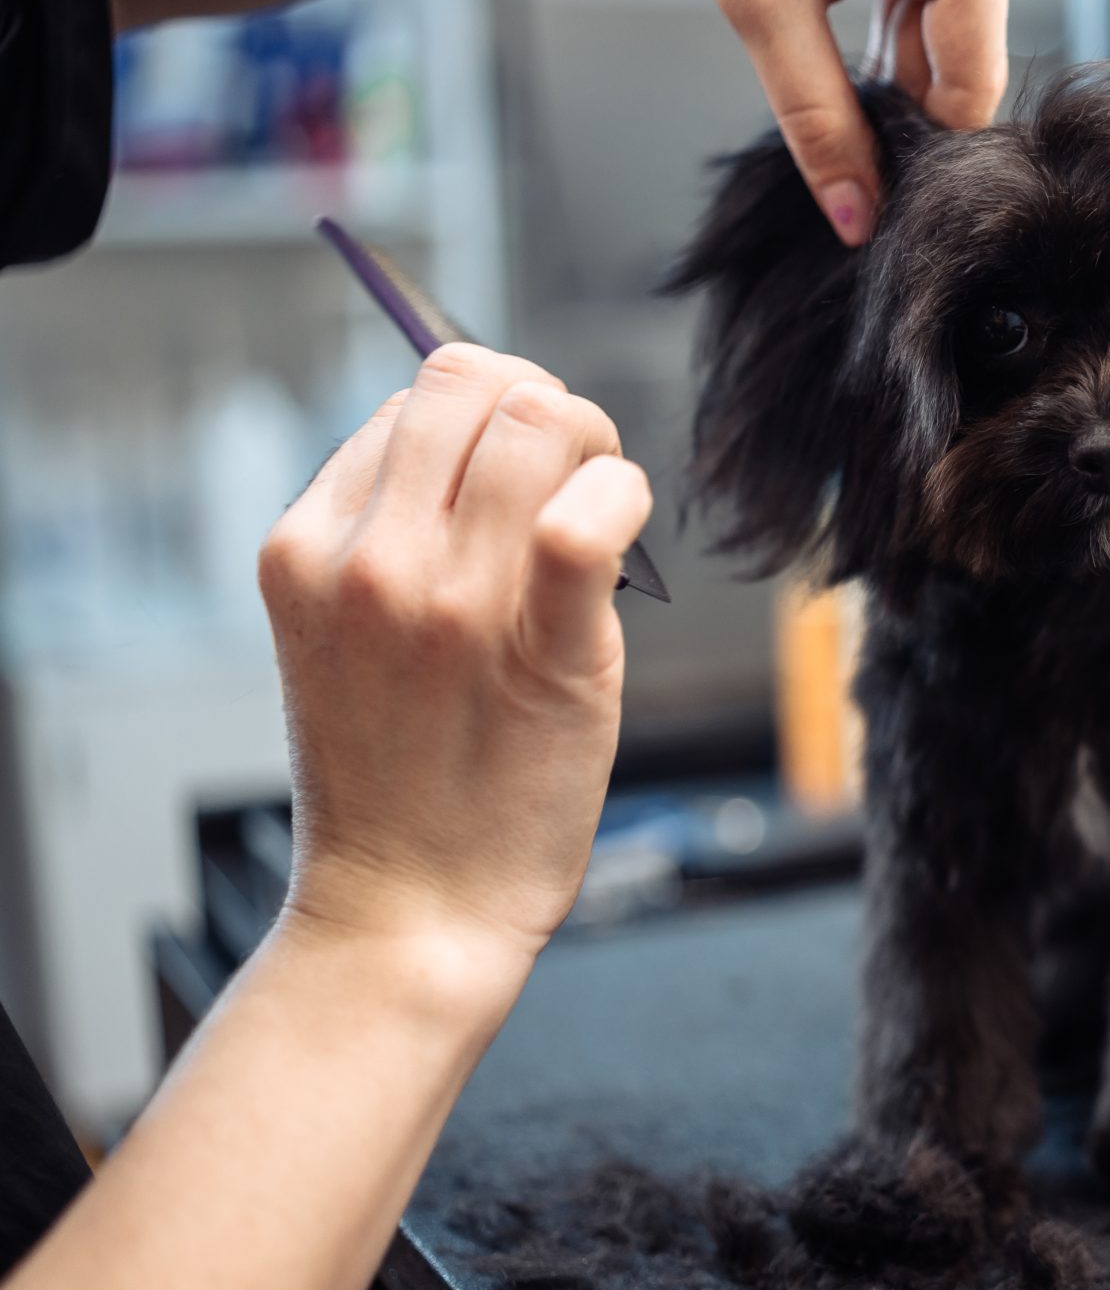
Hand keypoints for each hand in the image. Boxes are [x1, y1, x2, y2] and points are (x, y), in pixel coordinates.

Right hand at [258, 346, 652, 974]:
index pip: (415, 399)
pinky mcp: (536, 649)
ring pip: (538, 421)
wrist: (411, 908)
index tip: (529, 475)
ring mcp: (443, 601)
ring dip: (595, 447)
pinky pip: (586, 520)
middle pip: (470, 381)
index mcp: (307, 544)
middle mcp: (364, 558)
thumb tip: (508, 437)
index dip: (495, 416)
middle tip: (579, 477)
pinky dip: (623, 499)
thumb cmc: (404, 775)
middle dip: (546, 406)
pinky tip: (623, 538)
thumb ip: (404, 535)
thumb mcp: (354, 633)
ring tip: (604, 509)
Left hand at [614, 0, 1027, 243]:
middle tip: (824, 98)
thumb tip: (862, 219)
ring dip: (896, 49)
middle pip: (967, 50)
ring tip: (818, 20)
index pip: (973, 79)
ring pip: (956, 20)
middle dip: (902, 90)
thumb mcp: (764, 1)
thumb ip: (819, 119)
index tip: (868, 178)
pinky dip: (899, 11)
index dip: (922, 142)